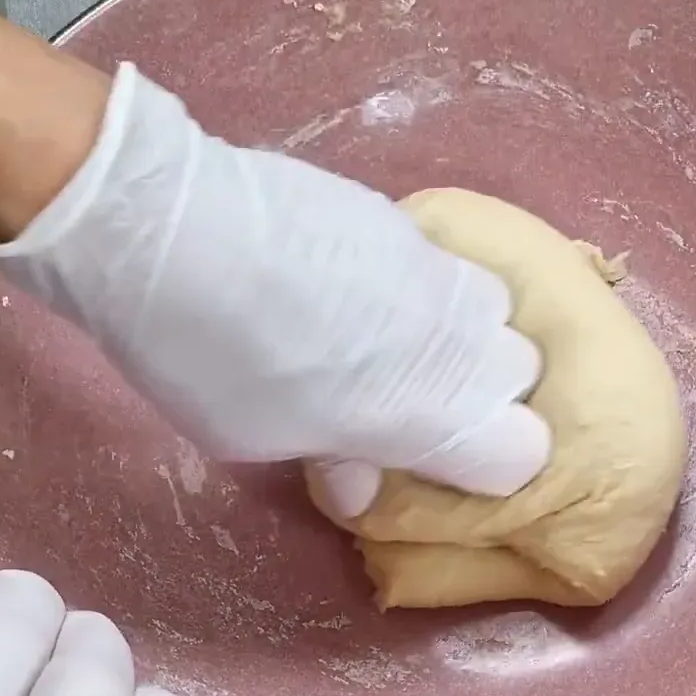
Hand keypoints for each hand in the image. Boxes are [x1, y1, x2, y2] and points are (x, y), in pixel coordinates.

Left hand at [0, 63, 550, 516]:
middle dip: (481, 391)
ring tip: (388, 339)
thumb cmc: (213, 361)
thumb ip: (334, 455)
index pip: (524, 451)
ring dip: (456, 329)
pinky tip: (341, 284)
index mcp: (434, 411)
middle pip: (519, 371)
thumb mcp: (260, 438)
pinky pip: (435, 259)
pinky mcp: (398, 215)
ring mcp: (432, 264)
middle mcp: (457, 335)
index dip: (485, 465)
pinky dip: (410, 283)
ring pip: (487, 305)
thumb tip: (360, 480)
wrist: (172, 226)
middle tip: (408, 401)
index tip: (431, 464)